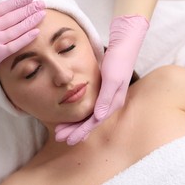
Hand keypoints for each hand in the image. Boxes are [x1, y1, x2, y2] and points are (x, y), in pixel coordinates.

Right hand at [0, 0, 45, 92]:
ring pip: (16, 30)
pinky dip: (25, 38)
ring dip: (30, 21)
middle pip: (12, 17)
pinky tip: (35, 32)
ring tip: (41, 14)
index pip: (3, 7)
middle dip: (28, 9)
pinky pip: (14, 45)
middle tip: (41, 3)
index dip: (17, 2)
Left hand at [55, 15, 148, 144]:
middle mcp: (110, 103)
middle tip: (59, 137)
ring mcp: (107, 97)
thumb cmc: (119, 60)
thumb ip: (105, 99)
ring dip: (75, 124)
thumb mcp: (112, 79)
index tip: (68, 140)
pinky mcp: (102, 90)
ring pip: (89, 116)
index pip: (94, 122)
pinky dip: (80, 114)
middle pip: (90, 122)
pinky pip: (89, 107)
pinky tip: (72, 116)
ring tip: (61, 130)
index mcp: (113, 103)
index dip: (80, 132)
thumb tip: (98, 118)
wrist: (124, 44)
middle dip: (75, 131)